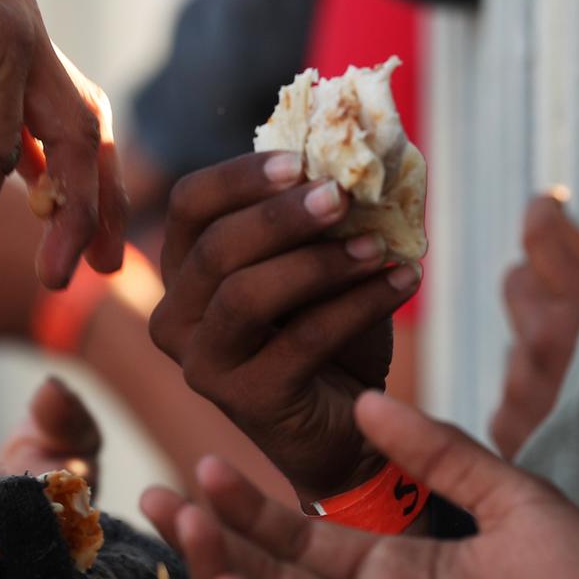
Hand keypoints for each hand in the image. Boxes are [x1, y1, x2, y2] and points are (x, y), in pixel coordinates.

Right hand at [0, 0, 125, 287]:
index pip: (53, 111)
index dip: (63, 174)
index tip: (58, 226)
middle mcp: (13, 24)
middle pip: (86, 123)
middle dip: (100, 197)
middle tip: (106, 263)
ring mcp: (14, 28)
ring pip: (73, 138)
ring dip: (74, 214)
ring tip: (56, 277)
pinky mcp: (0, 43)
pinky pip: (0, 143)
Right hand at [139, 392, 578, 578]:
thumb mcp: (514, 500)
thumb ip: (443, 454)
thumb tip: (371, 400)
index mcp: (405, 570)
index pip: (307, 534)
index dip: (254, 503)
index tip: (206, 460)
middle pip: (277, 569)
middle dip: (218, 532)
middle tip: (157, 490)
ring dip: (225, 571)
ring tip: (177, 520)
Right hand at [148, 152, 421, 503]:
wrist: (350, 425)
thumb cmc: (331, 334)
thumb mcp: (320, 263)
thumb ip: (321, 215)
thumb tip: (355, 153)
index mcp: (185, 271)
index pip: (191, 205)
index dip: (241, 176)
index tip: (302, 160)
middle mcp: (176, 318)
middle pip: (215, 248)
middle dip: (282, 216)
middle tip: (341, 194)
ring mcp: (203, 364)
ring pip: (247, 295)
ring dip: (319, 262)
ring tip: (378, 246)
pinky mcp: (246, 401)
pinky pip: (302, 341)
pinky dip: (358, 305)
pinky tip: (402, 280)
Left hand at [489, 193, 578, 457]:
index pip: (540, 234)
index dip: (545, 215)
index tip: (551, 209)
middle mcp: (541, 342)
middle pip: (517, 282)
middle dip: (538, 281)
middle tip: (568, 292)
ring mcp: (519, 387)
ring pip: (519, 343)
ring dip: (542, 348)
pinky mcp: (507, 427)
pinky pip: (515, 395)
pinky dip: (538, 398)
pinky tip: (571, 419)